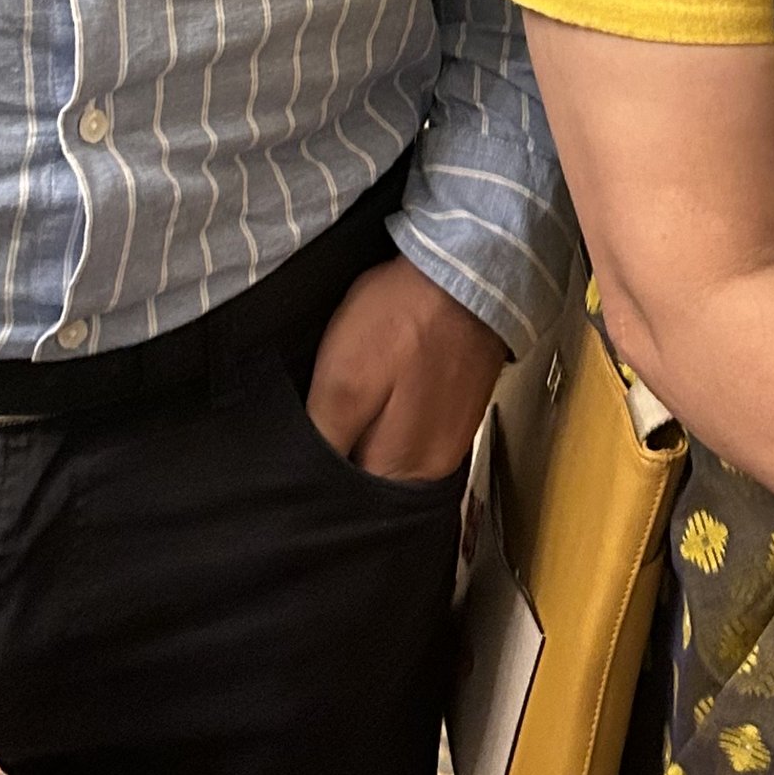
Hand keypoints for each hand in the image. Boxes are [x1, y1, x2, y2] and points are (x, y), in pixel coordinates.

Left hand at [306, 255, 506, 481]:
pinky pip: (417, 433)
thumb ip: (327, 440)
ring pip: (395, 460)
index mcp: (407, 470)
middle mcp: (436, 468)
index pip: (353, 507)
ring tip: (352, 400)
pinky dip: (393, 419)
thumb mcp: (344, 379)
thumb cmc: (403, 319)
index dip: (321, 483)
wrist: (468, 266)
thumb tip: (310, 485)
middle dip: (346, 463)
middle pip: (376, 486)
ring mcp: (453, 438)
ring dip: (369, 439)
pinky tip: (382, 388)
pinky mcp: (460, 409)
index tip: (305, 449)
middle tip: (326, 418)